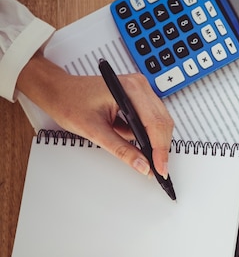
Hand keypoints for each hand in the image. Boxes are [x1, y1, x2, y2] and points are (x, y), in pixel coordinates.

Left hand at [16, 52, 173, 176]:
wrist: (57, 91)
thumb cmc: (69, 102)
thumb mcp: (95, 131)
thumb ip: (122, 150)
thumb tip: (142, 166)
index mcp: (130, 89)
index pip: (155, 123)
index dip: (160, 149)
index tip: (160, 169)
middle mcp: (139, 86)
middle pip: (163, 122)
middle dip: (161, 148)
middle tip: (158, 170)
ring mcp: (140, 91)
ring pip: (160, 122)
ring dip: (155, 142)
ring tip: (149, 159)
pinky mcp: (138, 98)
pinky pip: (152, 120)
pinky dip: (148, 135)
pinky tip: (138, 143)